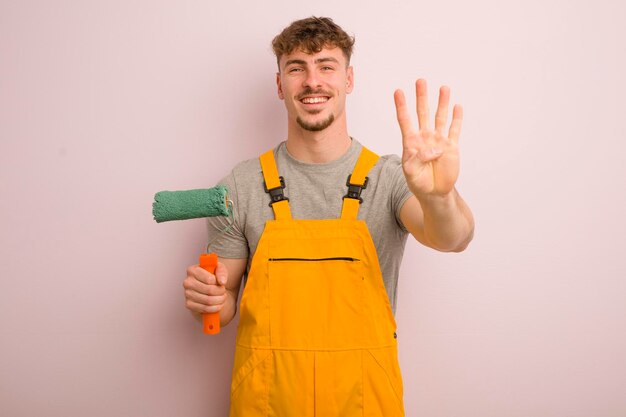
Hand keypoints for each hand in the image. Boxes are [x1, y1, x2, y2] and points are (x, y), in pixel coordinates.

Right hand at [183, 262, 227, 313]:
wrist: (206, 287)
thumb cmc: (212, 275)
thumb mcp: (218, 268)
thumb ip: (221, 271)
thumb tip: (222, 282)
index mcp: (192, 270)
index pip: (209, 279)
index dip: (218, 282)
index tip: (220, 282)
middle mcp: (187, 282)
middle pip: (210, 290)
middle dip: (221, 292)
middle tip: (223, 291)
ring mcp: (187, 294)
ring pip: (208, 300)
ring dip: (220, 300)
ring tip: (222, 297)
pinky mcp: (189, 304)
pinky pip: (205, 308)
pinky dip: (215, 307)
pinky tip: (218, 304)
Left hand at [394, 79, 462, 197]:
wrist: (434, 192)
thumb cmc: (419, 182)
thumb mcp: (410, 172)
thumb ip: (416, 159)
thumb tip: (433, 148)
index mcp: (411, 142)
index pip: (405, 120)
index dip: (401, 106)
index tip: (398, 92)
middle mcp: (425, 137)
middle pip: (423, 113)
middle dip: (421, 97)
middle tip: (420, 81)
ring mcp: (438, 141)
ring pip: (440, 117)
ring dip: (442, 103)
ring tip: (443, 88)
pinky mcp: (451, 147)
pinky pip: (454, 130)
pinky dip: (456, 118)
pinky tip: (457, 107)